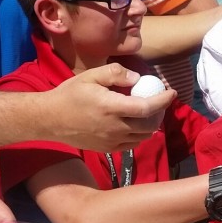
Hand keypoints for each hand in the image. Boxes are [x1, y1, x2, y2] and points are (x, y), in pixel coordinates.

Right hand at [47, 63, 173, 151]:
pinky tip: (136, 124)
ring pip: (143, 137)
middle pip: (149, 125)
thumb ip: (115, 73)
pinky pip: (132, 144)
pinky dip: (140, 135)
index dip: (163, 100)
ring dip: (152, 125)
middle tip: (160, 101)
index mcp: (111, 108)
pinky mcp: (107, 149)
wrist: (49, 120)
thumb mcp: (90, 76)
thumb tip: (136, 78)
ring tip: (150, 112)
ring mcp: (111, 141)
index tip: (172, 92)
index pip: (146, 107)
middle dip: (160, 112)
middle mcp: (114, 127)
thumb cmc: (69, 94)